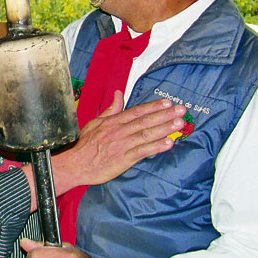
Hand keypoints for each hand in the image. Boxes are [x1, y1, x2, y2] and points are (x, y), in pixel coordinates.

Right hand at [51, 92, 185, 194]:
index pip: (137, 111)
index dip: (153, 106)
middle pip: (145, 120)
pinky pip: (142, 151)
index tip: (168, 102)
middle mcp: (120, 130)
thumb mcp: (96, 122)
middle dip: (165, 114)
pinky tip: (168, 143)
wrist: (75, 163)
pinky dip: (156, 147)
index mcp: (114, 121)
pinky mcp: (123, 159)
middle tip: (182, 110)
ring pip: (146, 134)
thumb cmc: (85, 144)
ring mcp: (122, 144)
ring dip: (164, 128)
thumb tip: (118, 94)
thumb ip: (111, 109)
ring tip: (179, 123)